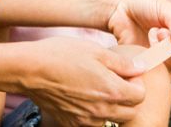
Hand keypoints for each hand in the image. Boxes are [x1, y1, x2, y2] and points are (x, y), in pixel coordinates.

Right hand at [22, 36, 145, 125]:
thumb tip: (141, 67)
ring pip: (111, 119)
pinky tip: (83, 97)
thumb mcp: (96, 51)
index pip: (140, 96)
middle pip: (129, 112)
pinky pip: (91, 123)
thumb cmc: (62, 55)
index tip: (127, 74)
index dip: (137, 83)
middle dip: (127, 98)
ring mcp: (85, 120)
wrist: (29, 70)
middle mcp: (101, 110)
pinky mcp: (71, 123)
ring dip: (111, 107)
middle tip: (115, 81)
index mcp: (111, 91)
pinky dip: (93, 114)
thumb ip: (122, 63)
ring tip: (98, 89)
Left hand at [105, 0, 170, 76]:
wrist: (121, 6)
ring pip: (169, 73)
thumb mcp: (165, 8)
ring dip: (158, 53)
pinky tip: (139, 44)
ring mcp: (161, 63)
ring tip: (150, 33)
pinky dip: (146, 60)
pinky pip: (151, 75)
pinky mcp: (145, 68)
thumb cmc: (147, 4)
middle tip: (158, 31)